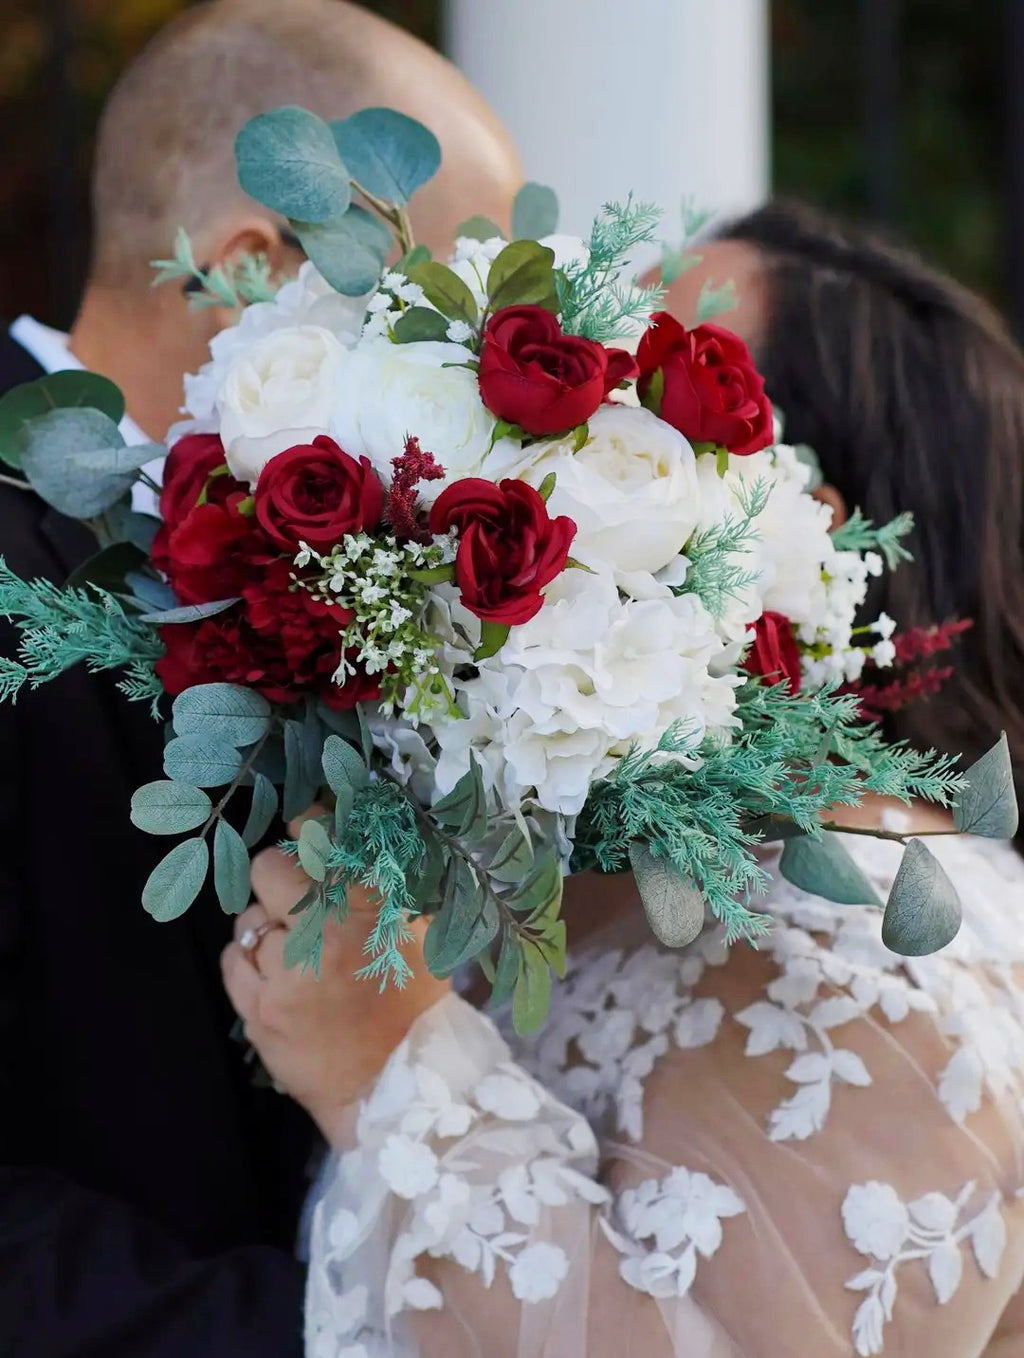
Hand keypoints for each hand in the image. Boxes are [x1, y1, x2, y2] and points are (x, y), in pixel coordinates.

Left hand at [221, 808, 449, 1147]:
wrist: (396, 1083)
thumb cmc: (411, 1001)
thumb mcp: (414, 928)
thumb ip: (380, 882)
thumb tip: (344, 835)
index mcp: (371, 901)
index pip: (319, 835)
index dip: (305, 827)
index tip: (302, 831)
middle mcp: (326, 926)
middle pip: (269, 868)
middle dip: (277, 878)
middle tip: (292, 900)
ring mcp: (288, 968)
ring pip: (248, 919)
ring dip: (266, 930)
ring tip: (293, 955)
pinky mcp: (259, 1007)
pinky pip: (233, 961)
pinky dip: (250, 965)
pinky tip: (277, 980)